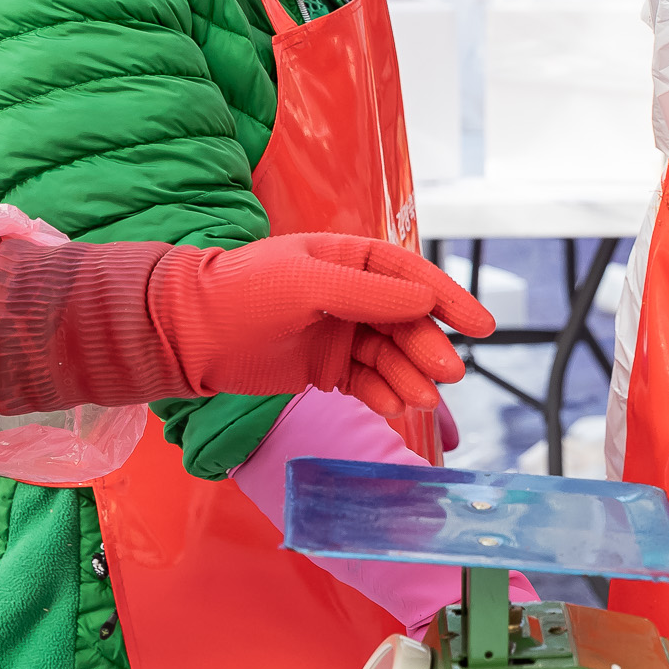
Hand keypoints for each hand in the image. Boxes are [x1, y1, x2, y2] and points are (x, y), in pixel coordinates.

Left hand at [150, 234, 494, 415]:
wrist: (186, 334)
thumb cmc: (243, 292)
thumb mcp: (308, 283)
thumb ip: (368, 293)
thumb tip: (426, 300)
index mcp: (352, 260)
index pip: (414, 277)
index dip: (450, 300)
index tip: (483, 327)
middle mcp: (353, 296)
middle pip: (408, 323)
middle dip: (430, 348)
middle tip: (448, 374)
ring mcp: (341, 334)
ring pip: (391, 357)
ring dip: (410, 376)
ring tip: (423, 400)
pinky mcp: (325, 370)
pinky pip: (367, 382)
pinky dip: (383, 395)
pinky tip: (395, 407)